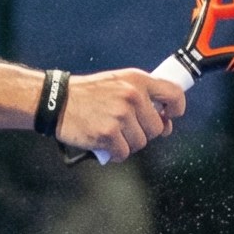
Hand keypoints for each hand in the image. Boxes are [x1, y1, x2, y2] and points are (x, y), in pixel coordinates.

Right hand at [58, 68, 186, 161]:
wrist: (57, 101)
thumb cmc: (88, 94)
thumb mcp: (118, 82)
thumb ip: (143, 96)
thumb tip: (166, 121)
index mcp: (137, 80)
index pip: (174, 94)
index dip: (176, 109)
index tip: (169, 116)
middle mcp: (132, 96)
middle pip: (157, 128)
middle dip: (143, 132)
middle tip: (124, 126)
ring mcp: (121, 115)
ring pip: (141, 143)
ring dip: (127, 143)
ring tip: (111, 132)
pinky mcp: (108, 134)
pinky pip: (124, 153)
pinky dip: (115, 152)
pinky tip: (104, 142)